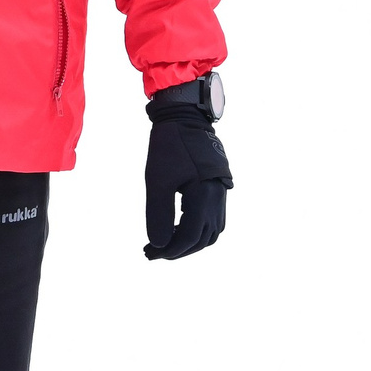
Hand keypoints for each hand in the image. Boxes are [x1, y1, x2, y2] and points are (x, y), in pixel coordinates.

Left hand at [144, 83, 231, 260]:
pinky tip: (178, 227)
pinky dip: (197, 230)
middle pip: (202, 239)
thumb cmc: (169, 146)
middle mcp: (218, 198)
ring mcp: (221, 194)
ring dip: (190, 242)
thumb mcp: (158, 180)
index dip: (170, 250)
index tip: (149, 253)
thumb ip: (158, 214)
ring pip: (210, 232)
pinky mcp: (218, 188)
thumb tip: (158, 245)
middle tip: (154, 252)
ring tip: (166, 244)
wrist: (185, 117)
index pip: (190, 237)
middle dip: (179, 249)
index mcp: (205, 197)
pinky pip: (212, 219)